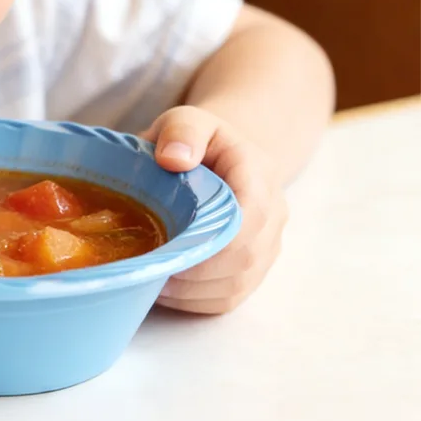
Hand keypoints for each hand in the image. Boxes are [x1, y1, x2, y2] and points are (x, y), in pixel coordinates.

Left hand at [140, 105, 288, 313]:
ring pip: (234, 285)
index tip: (169, 245)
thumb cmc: (196, 141)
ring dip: (188, 290)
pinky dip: (191, 300)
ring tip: (148, 276)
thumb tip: (173, 159)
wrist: (218, 159)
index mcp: (259, 176)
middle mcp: (273, 216)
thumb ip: (182, 131)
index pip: (250, 217)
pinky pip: (226, 299)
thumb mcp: (185, 120)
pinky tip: (161, 288)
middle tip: (147, 266)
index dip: (212, 239)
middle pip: (242, 258)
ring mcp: (266, 248)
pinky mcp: (250, 272)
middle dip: (191, 269)